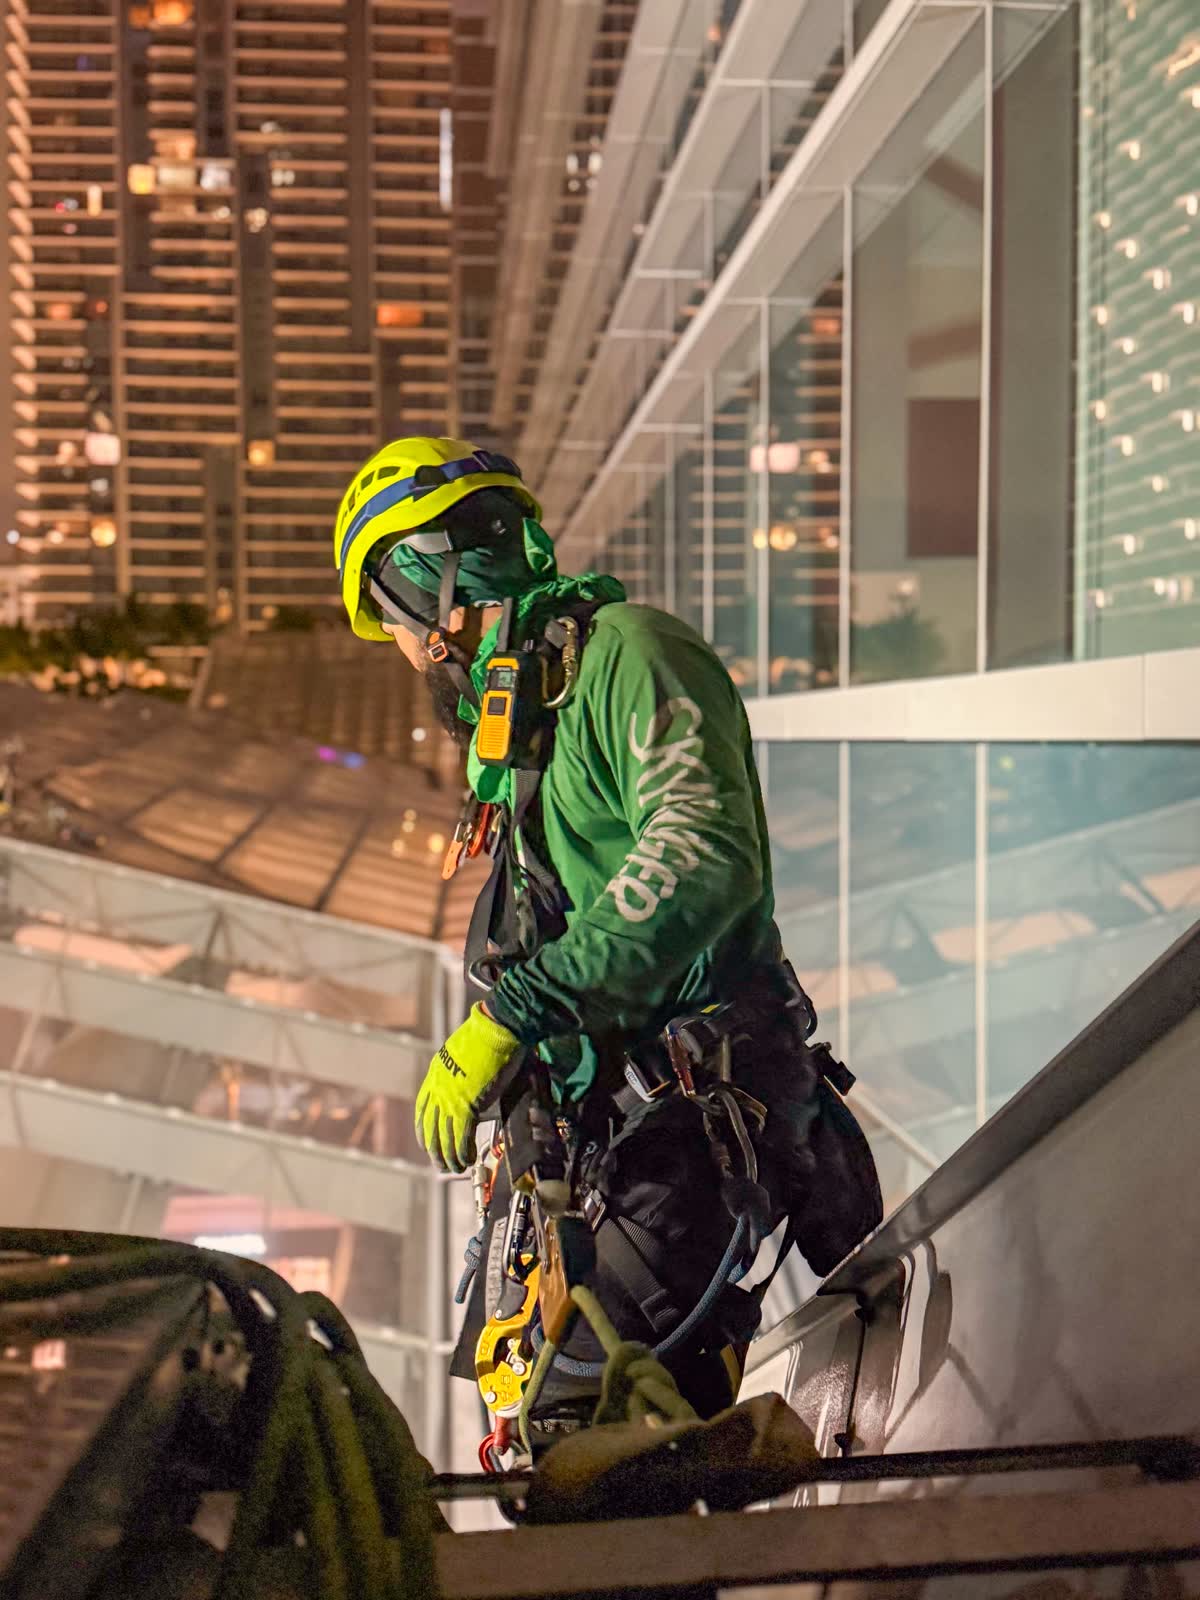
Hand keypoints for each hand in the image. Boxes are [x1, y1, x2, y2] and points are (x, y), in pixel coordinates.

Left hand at [415, 1003, 519, 1172]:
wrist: (496, 1029)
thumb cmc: (488, 1035)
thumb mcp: (463, 1054)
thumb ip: (462, 1072)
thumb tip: (471, 1083)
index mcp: (435, 1075)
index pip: (422, 1109)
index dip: (423, 1130)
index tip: (425, 1142)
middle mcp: (438, 1089)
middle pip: (430, 1128)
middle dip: (435, 1150)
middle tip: (440, 1164)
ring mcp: (451, 1098)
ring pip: (444, 1137)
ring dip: (449, 1156)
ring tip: (454, 1168)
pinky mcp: (467, 1105)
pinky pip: (461, 1136)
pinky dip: (463, 1152)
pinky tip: (466, 1160)